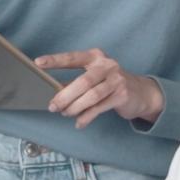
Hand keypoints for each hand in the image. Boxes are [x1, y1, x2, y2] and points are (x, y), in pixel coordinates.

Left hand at [36, 49, 163, 129]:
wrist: (141, 93)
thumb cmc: (111, 84)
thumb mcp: (95, 77)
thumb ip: (76, 82)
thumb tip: (55, 93)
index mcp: (96, 57)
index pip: (72, 58)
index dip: (55, 60)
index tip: (38, 63)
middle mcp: (107, 65)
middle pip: (82, 81)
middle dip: (65, 95)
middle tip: (53, 106)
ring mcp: (116, 80)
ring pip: (91, 96)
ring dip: (75, 107)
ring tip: (65, 113)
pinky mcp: (122, 95)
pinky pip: (99, 108)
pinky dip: (86, 117)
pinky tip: (79, 123)